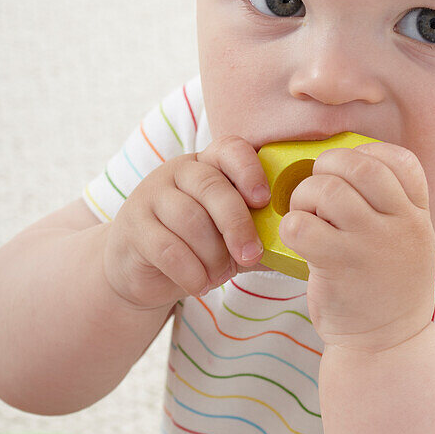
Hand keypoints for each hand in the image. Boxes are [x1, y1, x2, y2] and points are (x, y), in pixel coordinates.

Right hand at [102, 137, 270, 308]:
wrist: (141, 271)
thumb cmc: (196, 248)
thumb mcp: (230, 237)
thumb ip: (260, 233)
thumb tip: (301, 242)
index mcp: (208, 165)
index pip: (230, 149)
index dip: (249, 171)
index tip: (263, 201)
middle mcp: (178, 172)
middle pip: (211, 187)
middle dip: (236, 224)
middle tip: (250, 256)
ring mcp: (151, 196)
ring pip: (189, 219)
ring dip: (212, 254)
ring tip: (220, 275)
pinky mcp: (133, 227)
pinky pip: (167, 247)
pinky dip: (190, 271)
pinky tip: (198, 284)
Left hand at [278, 141, 434, 352]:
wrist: (386, 345)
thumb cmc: (385, 285)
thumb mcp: (407, 240)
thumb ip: (391, 204)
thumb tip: (344, 161)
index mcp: (417, 214)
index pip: (399, 160)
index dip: (366, 155)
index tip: (348, 174)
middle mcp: (401, 225)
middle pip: (358, 166)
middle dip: (327, 168)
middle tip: (316, 192)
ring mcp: (371, 245)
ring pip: (326, 190)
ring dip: (304, 196)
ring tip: (305, 217)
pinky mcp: (339, 266)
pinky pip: (301, 225)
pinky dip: (291, 226)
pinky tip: (298, 240)